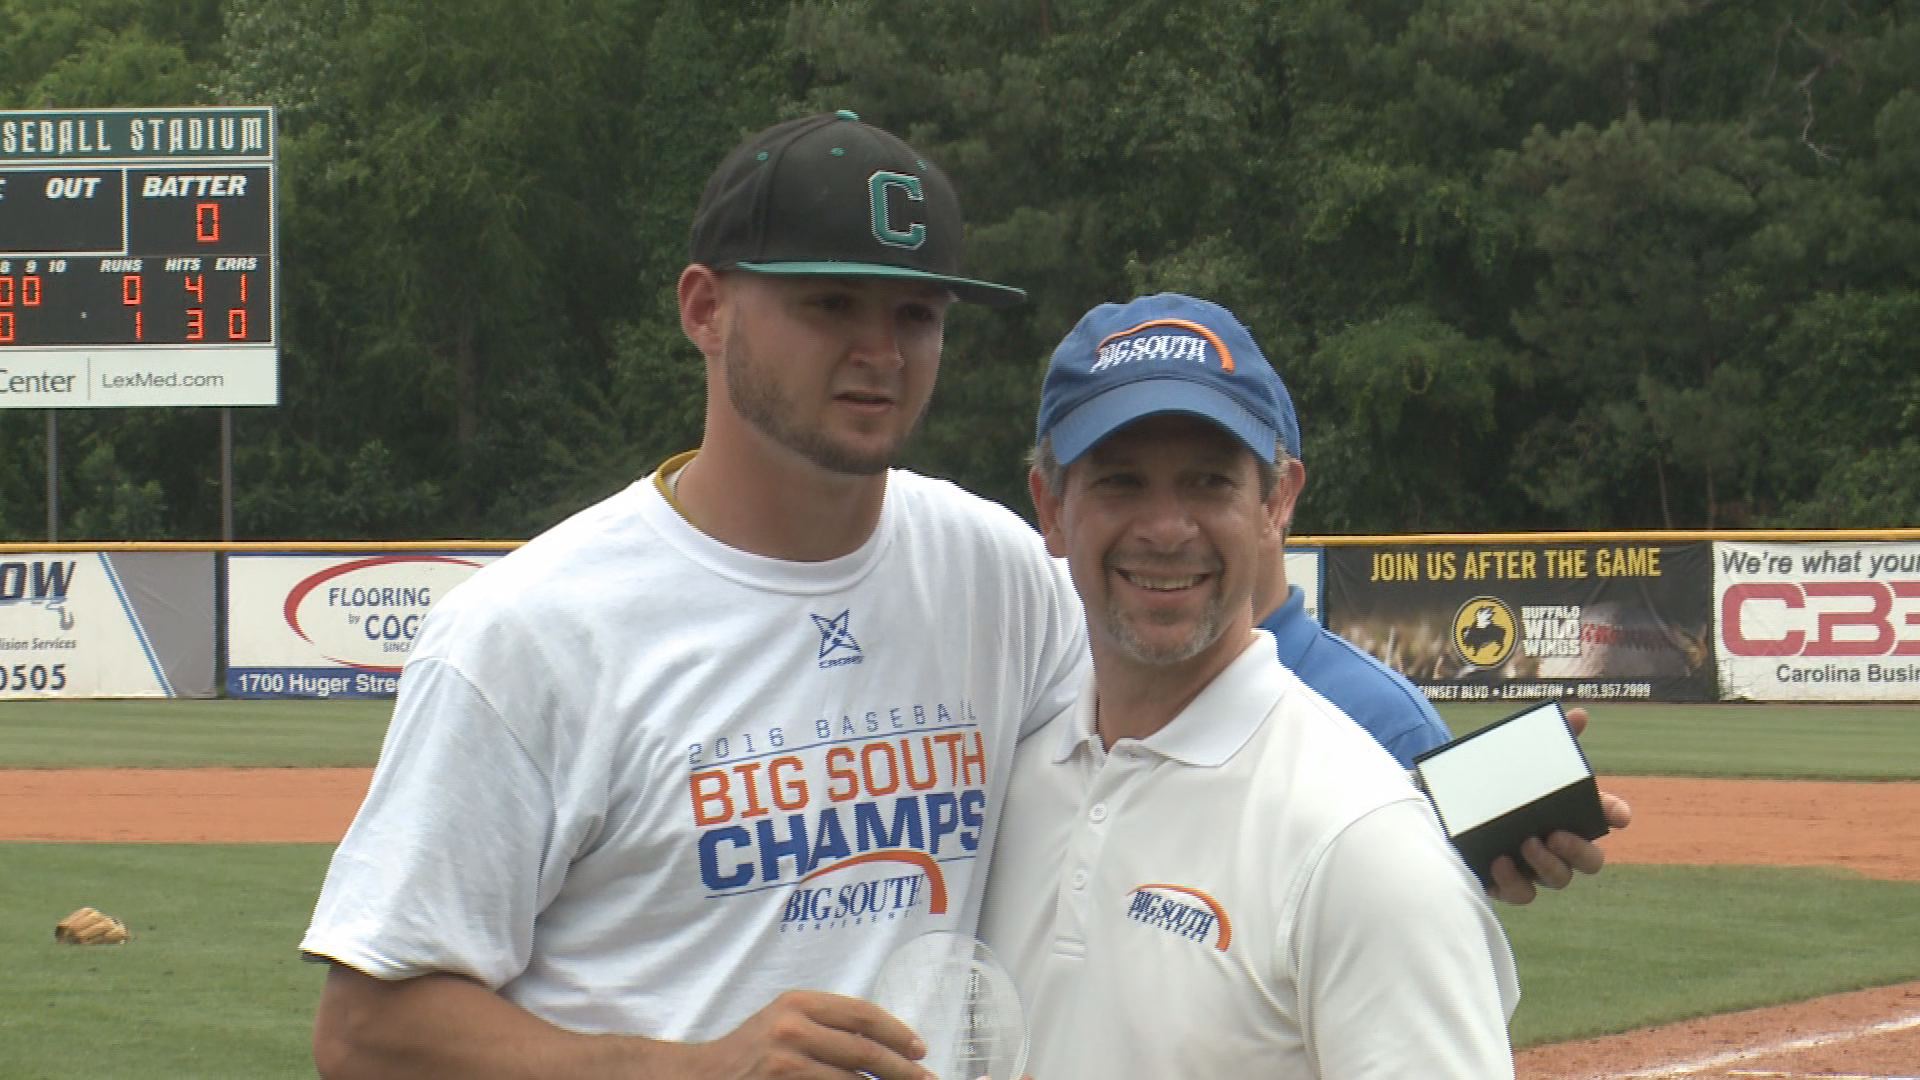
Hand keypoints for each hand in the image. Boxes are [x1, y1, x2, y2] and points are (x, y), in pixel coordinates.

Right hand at [676, 989, 931, 1079]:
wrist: (701, 1076)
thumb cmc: (751, 1051)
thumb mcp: (786, 1022)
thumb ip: (828, 1027)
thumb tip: (885, 1048)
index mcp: (799, 1003)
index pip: (863, 1015)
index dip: (897, 1034)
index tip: (921, 1051)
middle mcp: (793, 1028)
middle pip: (865, 1052)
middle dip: (903, 1070)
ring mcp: (786, 1062)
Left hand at [1484, 706, 1634, 904]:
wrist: (1447, 804)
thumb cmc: (1495, 783)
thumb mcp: (1515, 758)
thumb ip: (1549, 740)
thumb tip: (1580, 715)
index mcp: (1570, 811)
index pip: (1607, 815)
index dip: (1616, 814)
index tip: (1617, 814)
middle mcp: (1559, 845)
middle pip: (1591, 860)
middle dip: (1579, 850)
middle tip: (1556, 835)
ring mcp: (1535, 868)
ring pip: (1559, 878)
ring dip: (1549, 865)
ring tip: (1526, 843)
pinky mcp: (1507, 883)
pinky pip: (1522, 893)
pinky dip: (1514, 882)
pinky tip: (1498, 862)